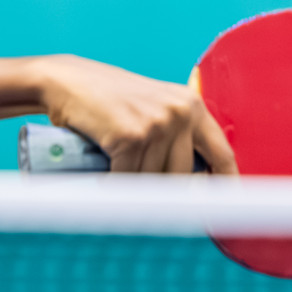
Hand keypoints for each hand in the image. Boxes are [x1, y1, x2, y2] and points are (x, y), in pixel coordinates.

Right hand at [33, 55, 237, 174]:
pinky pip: (128, 179)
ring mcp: (156, 124)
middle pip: (183, 177)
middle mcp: (180, 113)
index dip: (225, 186)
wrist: (66, 81)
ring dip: (132, 185)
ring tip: (115, 170)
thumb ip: (177, 136)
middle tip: (137, 183)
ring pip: (153, 181)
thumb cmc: (107, 100)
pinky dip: (113, 184)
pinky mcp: (130, 137)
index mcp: (192, 105)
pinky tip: (103, 176)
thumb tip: (198, 186)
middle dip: (158, 187)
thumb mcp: (153, 107)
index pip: (222, 155)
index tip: (222, 210)